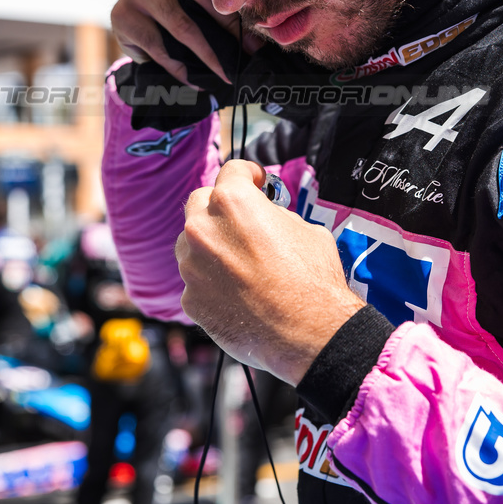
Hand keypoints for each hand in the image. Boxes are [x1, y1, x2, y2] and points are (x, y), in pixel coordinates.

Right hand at [111, 0, 258, 85]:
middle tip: (239, 60)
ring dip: (204, 53)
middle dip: (222, 34)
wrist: (134, 23)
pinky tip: (192, 79)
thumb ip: (224, 15)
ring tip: (221, 73)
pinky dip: (177, 66)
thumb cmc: (176, 8)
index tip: (251, 41)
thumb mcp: (199, 4)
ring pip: (177, 23)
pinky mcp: (120, 15)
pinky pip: (155, 44)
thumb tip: (255, 44)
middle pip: (196, 0)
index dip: (234, 11)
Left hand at [177, 160, 365, 384]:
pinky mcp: (190, 299)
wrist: (309, 333)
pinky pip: (195, 281)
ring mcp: (191, 266)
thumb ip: (275, 215)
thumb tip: (266, 214)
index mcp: (233, 201)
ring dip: (210, 246)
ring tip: (239, 264)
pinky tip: (236, 295)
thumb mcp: (306, 228)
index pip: (232, 170)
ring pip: (191, 243)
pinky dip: (211, 283)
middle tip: (241, 222)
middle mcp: (204, 228)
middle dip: (219, 208)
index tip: (254, 183)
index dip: (248, 175)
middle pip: (200, 201)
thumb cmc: (313, 280)